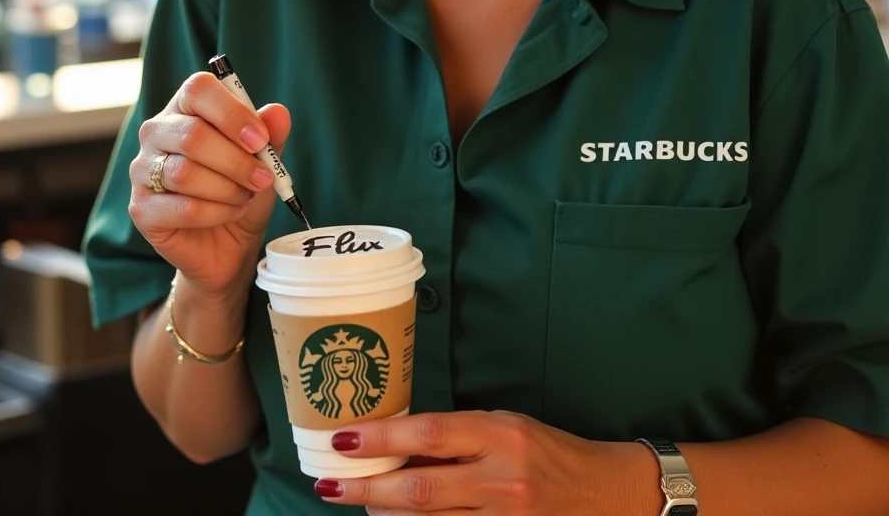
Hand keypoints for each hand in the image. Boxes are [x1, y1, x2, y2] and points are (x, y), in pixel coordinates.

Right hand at [128, 71, 290, 294]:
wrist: (229, 244)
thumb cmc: (243, 189)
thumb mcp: (266, 161)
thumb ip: (271, 135)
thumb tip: (278, 112)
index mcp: (186, 107)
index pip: (198, 90)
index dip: (232, 113)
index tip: (260, 140)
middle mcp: (156, 132)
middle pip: (192, 135)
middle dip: (237, 161)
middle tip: (264, 178)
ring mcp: (143, 170)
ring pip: (186, 173)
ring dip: (228, 189)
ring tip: (245, 196)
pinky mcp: (141, 208)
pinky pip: (183, 207)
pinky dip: (217, 212)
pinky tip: (230, 212)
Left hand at [312, 410, 654, 513]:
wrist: (604, 494)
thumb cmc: (548, 450)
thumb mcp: (505, 425)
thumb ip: (456, 435)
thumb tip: (396, 442)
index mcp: (500, 434)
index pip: (429, 434)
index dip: (383, 438)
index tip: (345, 438)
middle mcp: (501, 479)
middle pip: (421, 490)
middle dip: (368, 489)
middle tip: (328, 484)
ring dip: (386, 515)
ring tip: (357, 501)